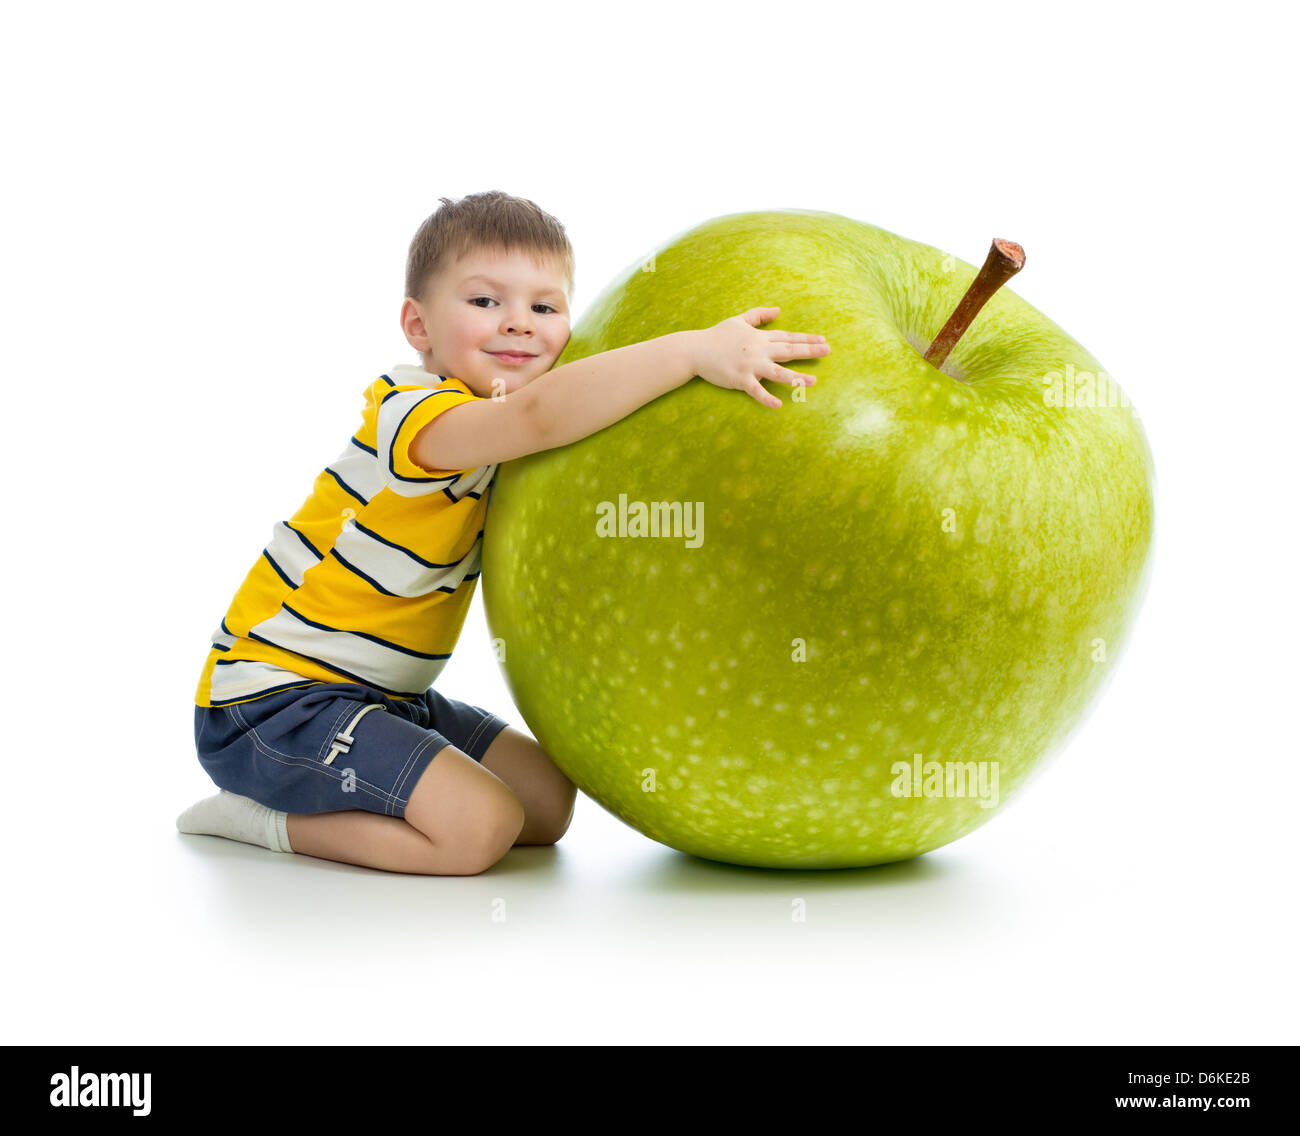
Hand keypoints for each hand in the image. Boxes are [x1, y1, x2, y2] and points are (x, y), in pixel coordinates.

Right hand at [688, 306, 828, 407]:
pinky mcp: (739, 379)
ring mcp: (750, 365)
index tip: (823, 340)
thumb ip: (759, 315)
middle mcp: (758, 350)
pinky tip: (779, 405)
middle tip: (828, 352)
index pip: (788, 337)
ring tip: (813, 382)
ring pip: (777, 372)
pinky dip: (767, 398)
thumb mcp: (739, 320)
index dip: (806, 339)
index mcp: (759, 337)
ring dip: (796, 378)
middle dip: (810, 351)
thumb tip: (778, 309)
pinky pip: (756, 390)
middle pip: (789, 351)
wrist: (695, 349)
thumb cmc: (716, 335)